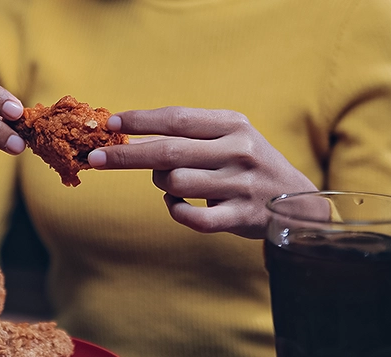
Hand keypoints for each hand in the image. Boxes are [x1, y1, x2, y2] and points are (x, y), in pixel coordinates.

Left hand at [87, 107, 316, 238]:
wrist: (296, 203)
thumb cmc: (247, 165)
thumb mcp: (229, 137)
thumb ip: (189, 135)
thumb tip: (132, 138)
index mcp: (233, 125)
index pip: (178, 119)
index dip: (141, 120)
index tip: (111, 123)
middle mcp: (239, 150)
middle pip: (168, 151)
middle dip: (125, 154)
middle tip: (95, 158)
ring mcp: (241, 184)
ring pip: (175, 183)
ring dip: (162, 185)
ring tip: (174, 184)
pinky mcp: (240, 216)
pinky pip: (191, 217)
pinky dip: (176, 211)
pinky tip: (178, 205)